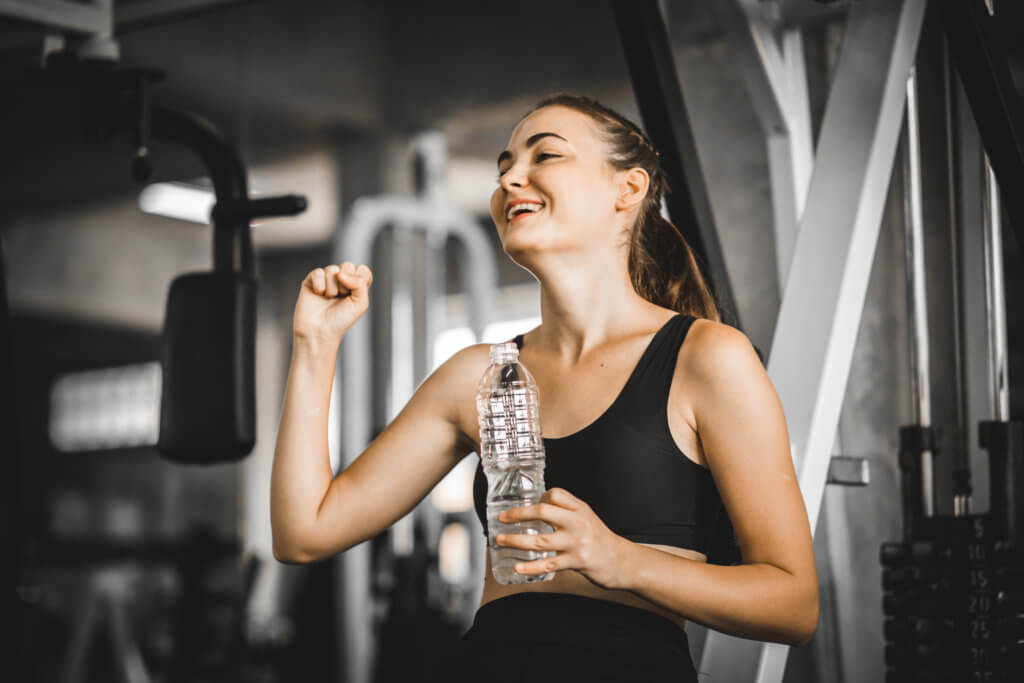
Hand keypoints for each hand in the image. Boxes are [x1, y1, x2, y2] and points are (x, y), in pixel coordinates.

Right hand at [293, 262, 373, 343]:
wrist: (320, 331)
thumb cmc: (341, 321)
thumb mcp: (361, 303)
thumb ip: (359, 283)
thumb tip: (341, 273)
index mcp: (355, 285)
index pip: (362, 270)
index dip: (360, 279)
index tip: (355, 293)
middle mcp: (341, 280)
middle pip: (347, 265)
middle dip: (345, 284)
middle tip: (340, 298)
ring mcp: (326, 279)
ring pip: (332, 269)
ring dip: (332, 288)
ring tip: (328, 299)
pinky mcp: (311, 280)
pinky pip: (318, 272)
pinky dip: (319, 286)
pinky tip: (318, 295)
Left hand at [495, 487, 628, 589]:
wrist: (621, 561)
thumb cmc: (600, 539)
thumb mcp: (587, 517)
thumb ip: (567, 510)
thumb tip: (539, 504)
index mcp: (579, 509)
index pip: (556, 494)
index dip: (538, 498)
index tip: (527, 505)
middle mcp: (578, 522)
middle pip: (544, 512)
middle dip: (519, 514)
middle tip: (502, 518)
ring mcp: (577, 543)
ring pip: (541, 540)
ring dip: (516, 540)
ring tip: (500, 540)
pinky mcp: (577, 562)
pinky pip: (549, 564)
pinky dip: (531, 566)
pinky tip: (518, 567)